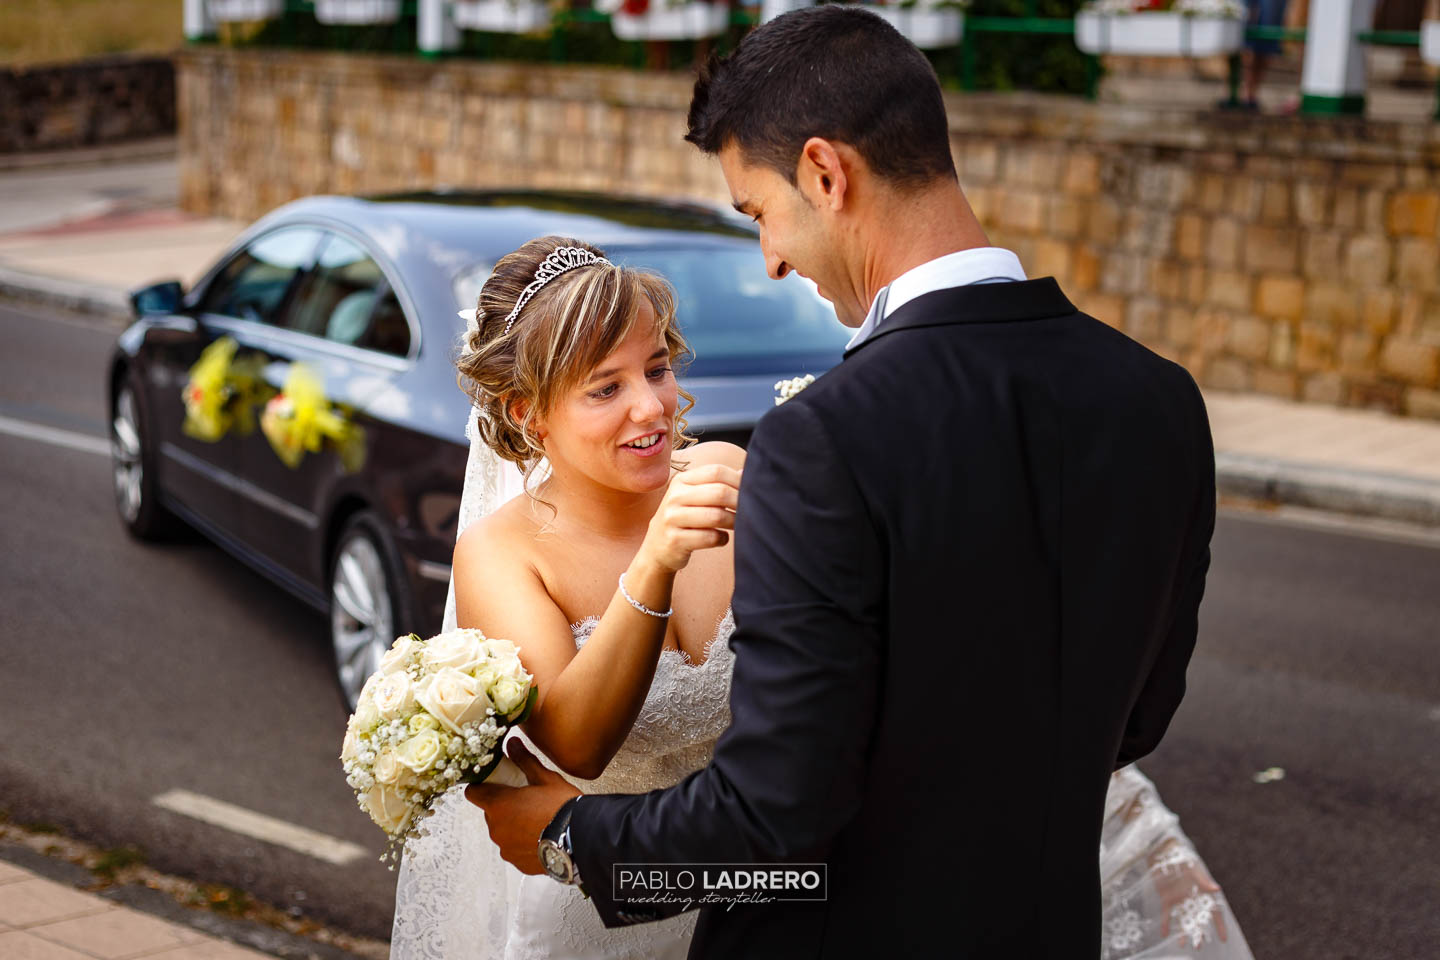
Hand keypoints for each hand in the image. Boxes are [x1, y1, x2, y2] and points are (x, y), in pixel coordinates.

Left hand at [465, 739, 580, 875]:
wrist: (581, 838)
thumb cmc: (562, 807)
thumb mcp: (544, 778)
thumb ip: (523, 760)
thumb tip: (512, 743)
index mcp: (498, 804)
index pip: (473, 793)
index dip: (483, 787)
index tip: (496, 784)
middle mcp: (497, 829)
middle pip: (491, 812)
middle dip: (503, 806)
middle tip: (525, 799)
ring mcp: (506, 848)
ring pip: (503, 831)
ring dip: (513, 825)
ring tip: (537, 819)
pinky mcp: (517, 863)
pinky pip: (514, 849)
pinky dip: (522, 842)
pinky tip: (541, 835)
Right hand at [638, 463, 741, 571]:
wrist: (657, 547)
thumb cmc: (685, 518)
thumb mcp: (695, 496)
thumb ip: (718, 484)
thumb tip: (746, 471)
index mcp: (681, 481)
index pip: (716, 471)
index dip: (738, 480)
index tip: (750, 491)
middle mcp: (674, 497)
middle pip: (719, 492)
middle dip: (740, 502)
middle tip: (750, 511)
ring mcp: (672, 519)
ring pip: (716, 516)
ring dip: (734, 522)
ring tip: (737, 525)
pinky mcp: (675, 540)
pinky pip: (710, 538)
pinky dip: (722, 539)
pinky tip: (721, 538)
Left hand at [1153, 841, 1226, 942]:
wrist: (1164, 851)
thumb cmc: (1183, 858)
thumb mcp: (1195, 869)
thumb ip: (1204, 880)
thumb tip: (1217, 889)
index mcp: (1203, 893)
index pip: (1214, 912)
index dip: (1219, 925)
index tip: (1223, 939)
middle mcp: (1192, 899)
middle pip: (1198, 919)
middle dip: (1199, 933)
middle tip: (1199, 946)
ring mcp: (1179, 900)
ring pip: (1183, 920)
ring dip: (1183, 932)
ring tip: (1183, 945)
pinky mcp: (1166, 898)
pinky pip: (1167, 913)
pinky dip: (1165, 924)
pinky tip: (1164, 935)